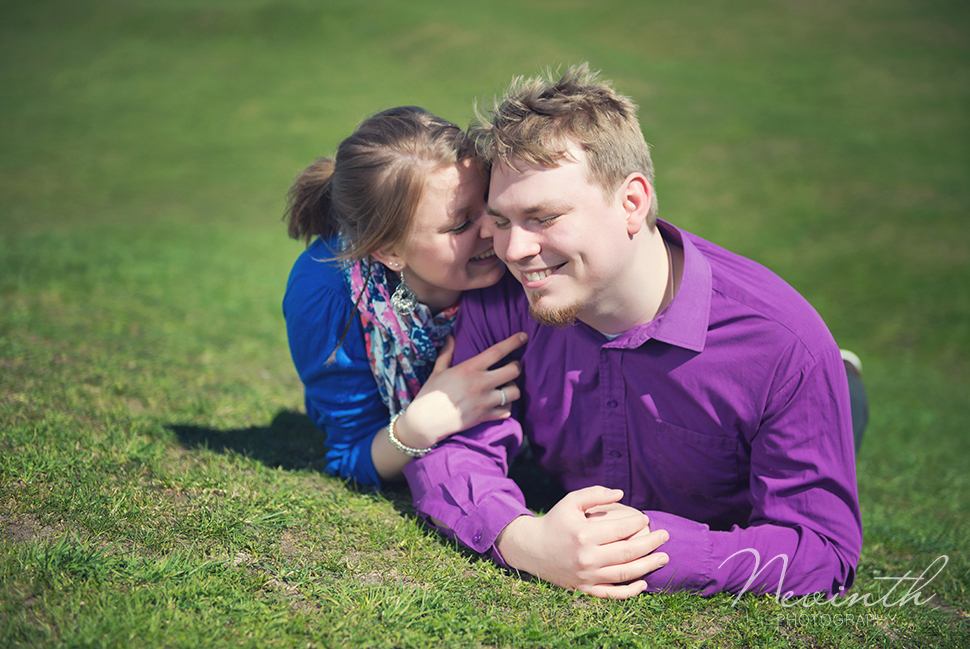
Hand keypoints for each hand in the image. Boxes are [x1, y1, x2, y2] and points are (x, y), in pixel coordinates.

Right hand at [394, 332, 526, 448]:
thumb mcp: (438, 370)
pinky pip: (507, 411)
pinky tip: (501, 404)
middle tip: (513, 366)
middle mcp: (481, 383)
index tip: (524, 336)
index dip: (514, 342)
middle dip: (517, 367)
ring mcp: (485, 401)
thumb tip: (450, 337)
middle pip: (513, 371)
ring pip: (514, 392)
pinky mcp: (485, 417)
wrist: (426, 421)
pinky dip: (507, 407)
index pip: (497, 351)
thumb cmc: (430, 394)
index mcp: (470, 369)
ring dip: (513, 388)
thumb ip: (447, 353)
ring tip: (507, 386)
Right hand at [496, 486, 668, 598]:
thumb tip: (621, 493)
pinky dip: (629, 592)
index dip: (638, 523)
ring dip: (648, 566)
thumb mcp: (571, 502)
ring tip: (663, 557)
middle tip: (665, 536)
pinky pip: (611, 594)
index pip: (620, 529)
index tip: (645, 519)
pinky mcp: (585, 589)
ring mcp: (586, 576)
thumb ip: (595, 494)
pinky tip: (643, 583)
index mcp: (584, 534)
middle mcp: (586, 557)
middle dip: (651, 544)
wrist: (532, 549)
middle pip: (628, 553)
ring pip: (624, 574)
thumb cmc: (555, 521)